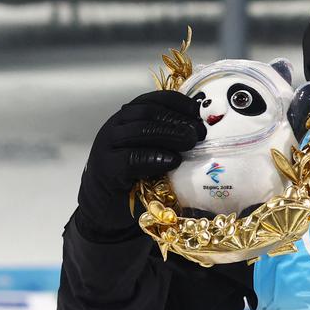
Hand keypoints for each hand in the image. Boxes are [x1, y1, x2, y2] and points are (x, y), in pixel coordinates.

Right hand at [76, 91, 204, 237]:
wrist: (106, 209)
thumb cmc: (136, 179)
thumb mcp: (155, 154)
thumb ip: (170, 140)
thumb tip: (204, 131)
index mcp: (128, 120)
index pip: (152, 100)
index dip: (177, 102)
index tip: (198, 111)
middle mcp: (116, 128)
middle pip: (147, 112)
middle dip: (177, 119)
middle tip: (199, 132)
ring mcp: (107, 147)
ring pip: (139, 130)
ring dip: (169, 134)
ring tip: (190, 142)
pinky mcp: (106, 170)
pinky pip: (130, 159)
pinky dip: (154, 157)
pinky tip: (172, 161)